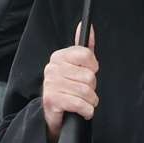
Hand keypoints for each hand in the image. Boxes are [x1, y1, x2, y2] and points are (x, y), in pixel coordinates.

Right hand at [42, 27, 97, 142]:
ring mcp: (50, 84)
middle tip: (82, 92)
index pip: (86, 55)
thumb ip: (84, 48)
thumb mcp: (77, 68)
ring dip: (90, 101)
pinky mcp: (51, 100)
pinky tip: (82, 111)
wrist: (54, 116)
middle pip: (89, 76)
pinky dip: (86, 111)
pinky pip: (79, 103)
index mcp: (59, 57)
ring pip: (86, 91)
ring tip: (83, 103)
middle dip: (91, 88)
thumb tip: (88, 26)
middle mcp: (51, 68)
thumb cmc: (69, 90)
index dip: (93, 68)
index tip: (89, 73)